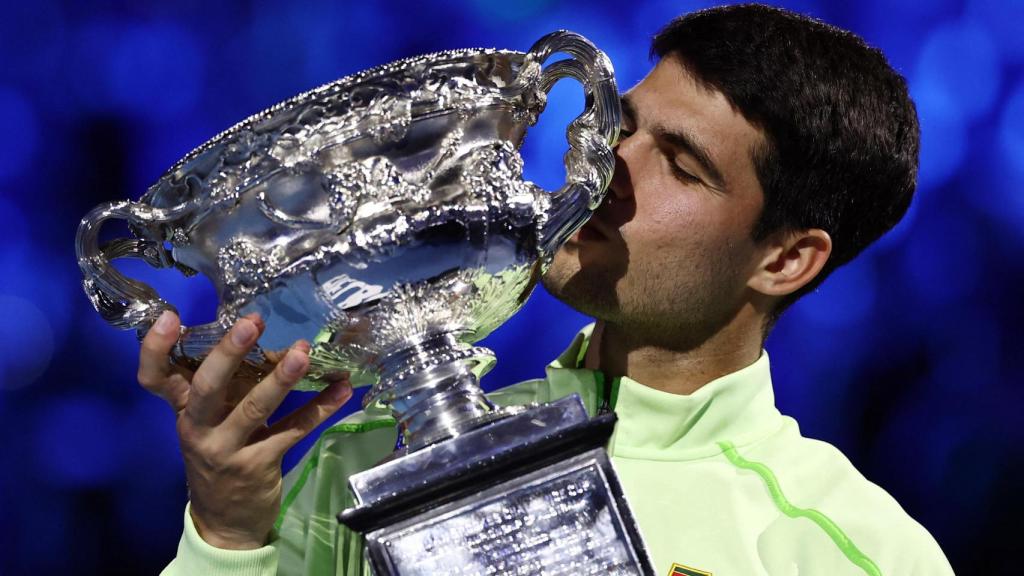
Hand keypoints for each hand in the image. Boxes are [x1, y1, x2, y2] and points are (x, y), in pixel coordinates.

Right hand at [138, 310, 352, 548]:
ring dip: (281, 379)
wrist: (224, 524)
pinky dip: (321, 408)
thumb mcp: (211, 421)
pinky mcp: (259, 465)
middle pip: (207, 387)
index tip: (169, 316)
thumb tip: (267, 341)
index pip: (154, 378)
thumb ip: (229, 386)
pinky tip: (343, 390)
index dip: (155, 348)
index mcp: (184, 410)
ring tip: (303, 352)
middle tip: (252, 323)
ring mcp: (227, 450)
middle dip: (228, 353)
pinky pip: (293, 430)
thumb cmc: (219, 456)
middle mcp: (198, 428)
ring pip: (254, 409)